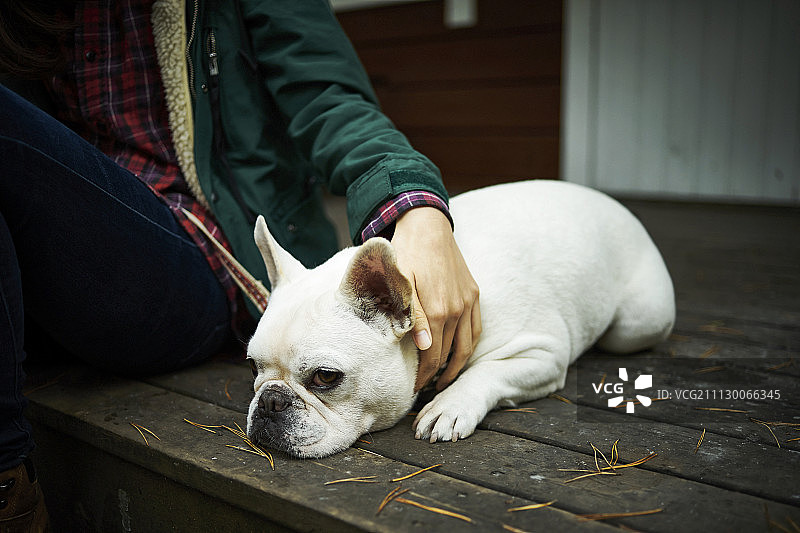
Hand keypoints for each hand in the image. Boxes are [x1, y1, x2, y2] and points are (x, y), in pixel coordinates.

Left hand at [391, 207, 480, 390]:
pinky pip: (476, 328)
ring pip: (467, 346)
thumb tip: (423, 347)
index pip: (432, 356)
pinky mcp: (474, 294)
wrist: (426, 227)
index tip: (413, 389)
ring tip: (443, 381)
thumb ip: (412, 316)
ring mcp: (468, 302)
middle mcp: (457, 309)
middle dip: (436, 375)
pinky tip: (459, 356)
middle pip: (449, 354)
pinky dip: (469, 346)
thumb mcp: (400, 285)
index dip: (423, 377)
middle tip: (423, 389)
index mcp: (437, 310)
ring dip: (456, 367)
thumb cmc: (406, 255)